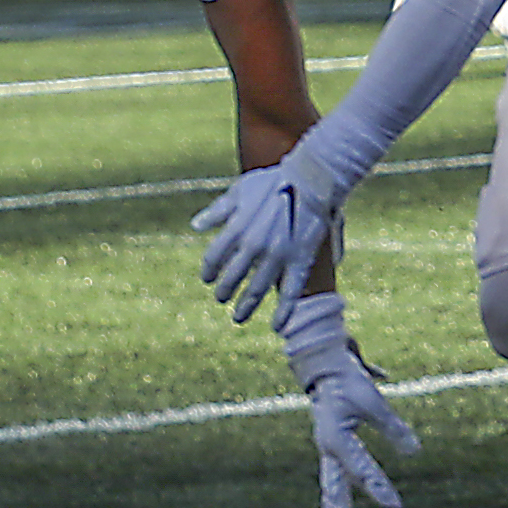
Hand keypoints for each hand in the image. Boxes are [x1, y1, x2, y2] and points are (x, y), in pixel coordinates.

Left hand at [194, 145, 343, 327]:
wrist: (312, 180)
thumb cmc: (275, 181)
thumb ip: (217, 211)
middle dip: (224, 292)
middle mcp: (253, 247)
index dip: (208, 271)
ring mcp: (277, 257)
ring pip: (256, 290)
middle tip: (221, 299)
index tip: (206, 279)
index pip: (213, 259)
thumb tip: (195, 227)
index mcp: (235, 229)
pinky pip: (291, 292)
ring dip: (245, 307)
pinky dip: (283, 311)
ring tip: (238, 318)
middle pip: (231, 278)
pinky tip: (277, 327)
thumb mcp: (239, 191)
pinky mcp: (300, 261)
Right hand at [277, 295, 418, 507]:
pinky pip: (335, 468)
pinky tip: (339, 496)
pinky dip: (338, 483)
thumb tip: (415, 452)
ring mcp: (328, 444)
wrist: (326, 367)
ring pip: (331, 476)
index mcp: (336, 437)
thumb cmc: (349, 383)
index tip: (394, 506)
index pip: (362, 469)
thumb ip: (393, 428)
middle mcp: (328, 445)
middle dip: (340, 501)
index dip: (379, 488)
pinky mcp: (332, 441)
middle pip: (335, 479)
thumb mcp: (374, 403)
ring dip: (335, 497)